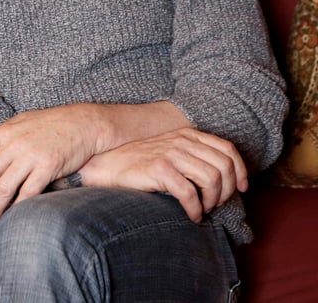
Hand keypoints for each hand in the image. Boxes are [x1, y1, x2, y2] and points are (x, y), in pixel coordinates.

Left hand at [0, 105, 100, 221]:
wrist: (82, 123)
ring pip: (4, 188)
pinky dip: (18, 206)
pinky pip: (28, 192)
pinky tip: (14, 214)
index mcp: (3, 133)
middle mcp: (13, 144)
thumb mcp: (15, 125)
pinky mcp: (48, 167)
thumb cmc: (47, 125)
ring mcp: (30, 156)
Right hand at [80, 128, 247, 220]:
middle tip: (216, 204)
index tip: (242, 189)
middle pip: (224, 167)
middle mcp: (182, 141)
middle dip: (227, 191)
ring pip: (211, 180)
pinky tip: (191, 216)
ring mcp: (171, 153)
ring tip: (203, 209)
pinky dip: (195, 210)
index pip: (227, 150)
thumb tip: (226, 178)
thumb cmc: (141, 163)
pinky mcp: (160, 168)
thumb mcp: (171, 151)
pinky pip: (190, 193)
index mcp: (188, 134)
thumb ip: (194, 155)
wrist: (107, 165)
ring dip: (212, 202)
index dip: (240, 171)